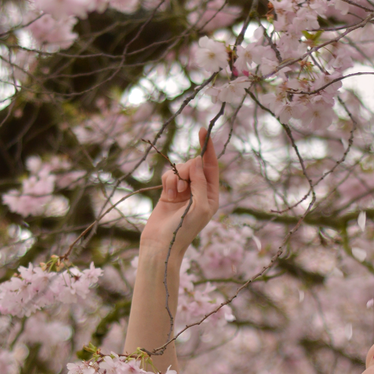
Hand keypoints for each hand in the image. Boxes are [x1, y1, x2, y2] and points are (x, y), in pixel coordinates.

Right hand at [142, 126, 219, 256]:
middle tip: (183, 187)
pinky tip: (167, 195)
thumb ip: (200, 182)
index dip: (208, 148)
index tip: (203, 130)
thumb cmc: (184, 229)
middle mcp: (199, 191)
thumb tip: (196, 160)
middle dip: (187, 170)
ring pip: (180, 168)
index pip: (211, 166)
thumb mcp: (200, 206)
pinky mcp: (169, 191)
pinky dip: (167, 181)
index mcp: (212, 195)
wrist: (161, 243)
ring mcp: (184, 191)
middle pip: (194, 165)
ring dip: (176, 178)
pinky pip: (169, 174)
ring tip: (174, 195)